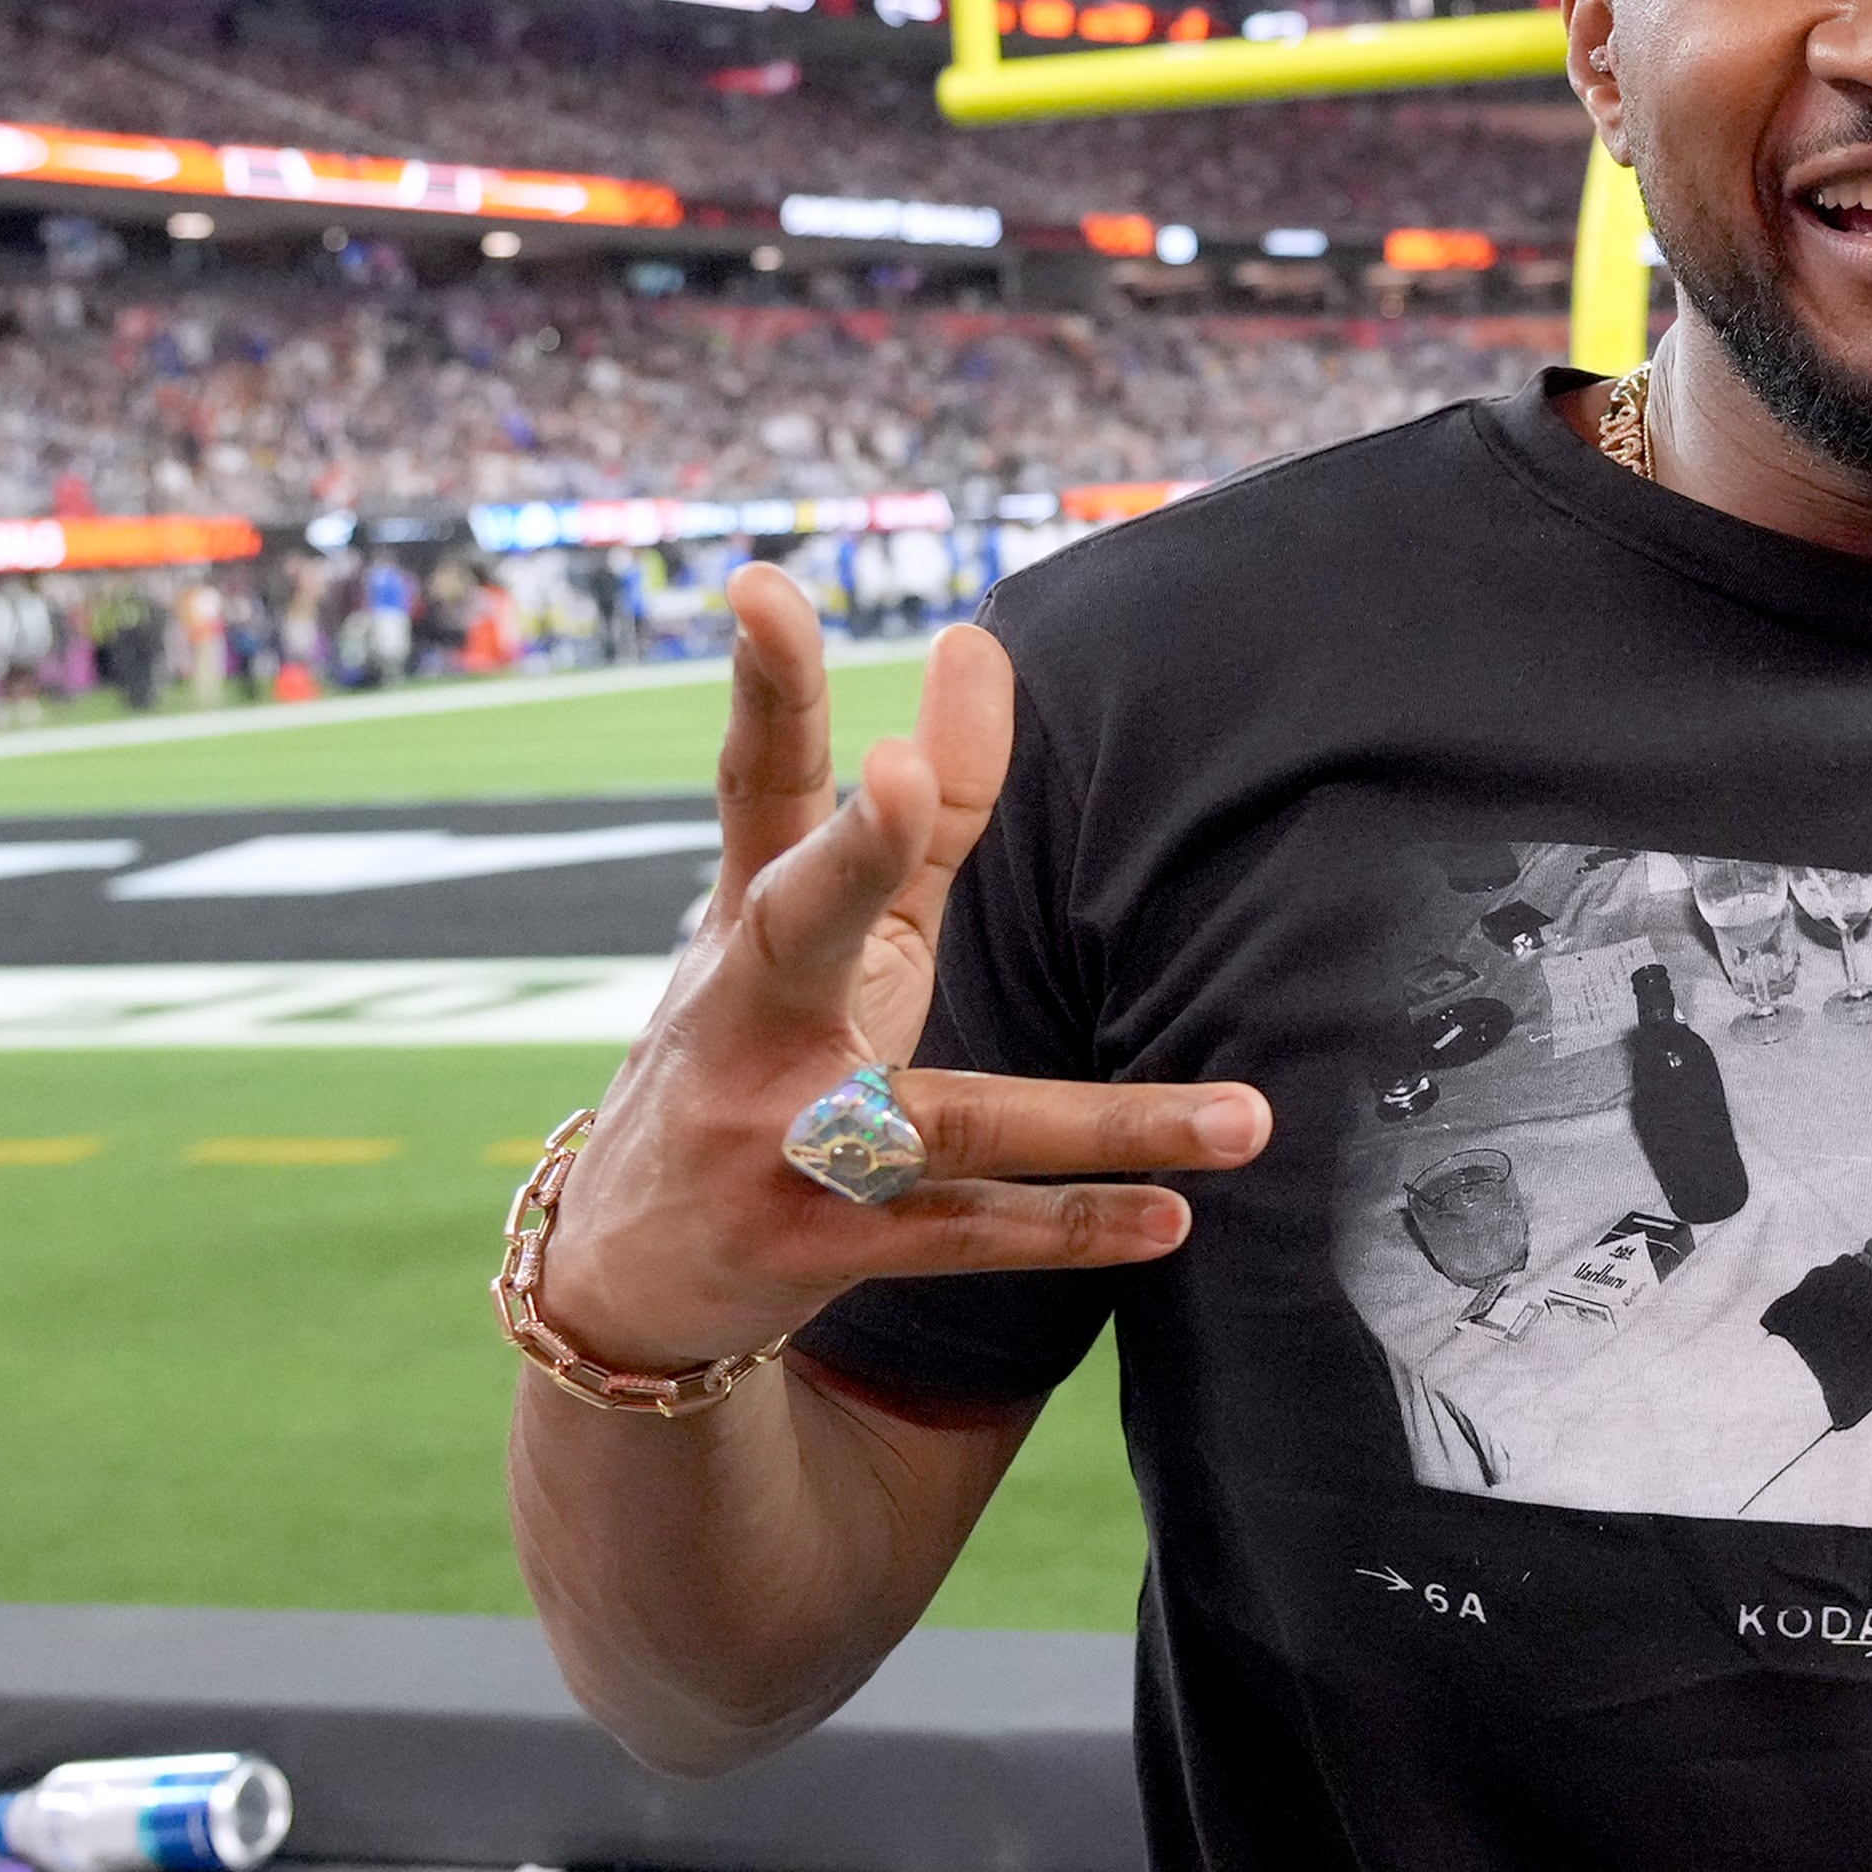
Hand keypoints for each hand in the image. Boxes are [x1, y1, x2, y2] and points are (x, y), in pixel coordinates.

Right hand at [528, 567, 1267, 1380]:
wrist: (622, 1281)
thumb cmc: (750, 1060)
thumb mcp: (817, 934)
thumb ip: (921, 809)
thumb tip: (980, 638)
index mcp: (748, 926)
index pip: (757, 785)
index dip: (763, 687)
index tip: (761, 590)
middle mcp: (749, 1020)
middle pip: (800, 919)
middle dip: (852, 848)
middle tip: (901, 781)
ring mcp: (779, 1142)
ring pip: (955, 1119)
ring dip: (1105, 1123)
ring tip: (1249, 1116)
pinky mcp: (818, 1250)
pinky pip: (964, 1232)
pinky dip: (1067, 1227)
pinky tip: (1171, 1220)